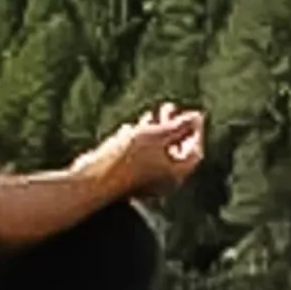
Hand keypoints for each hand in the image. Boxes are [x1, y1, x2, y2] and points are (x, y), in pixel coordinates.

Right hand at [80, 102, 208, 201]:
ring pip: (156, 153)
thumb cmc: (127, 158)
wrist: (94, 179)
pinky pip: (141, 157)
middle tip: (169, 108)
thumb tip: (197, 116)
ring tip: (151, 113)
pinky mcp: (129, 178)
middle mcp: (164, 182)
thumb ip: (178, 126)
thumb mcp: (156, 135)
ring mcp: (145, 181)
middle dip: (173, 128)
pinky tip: (132, 127)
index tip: (192, 114)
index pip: (194, 152)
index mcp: (175, 175)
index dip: (195, 131)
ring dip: (155, 132)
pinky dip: (140, 141)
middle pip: (174, 152)